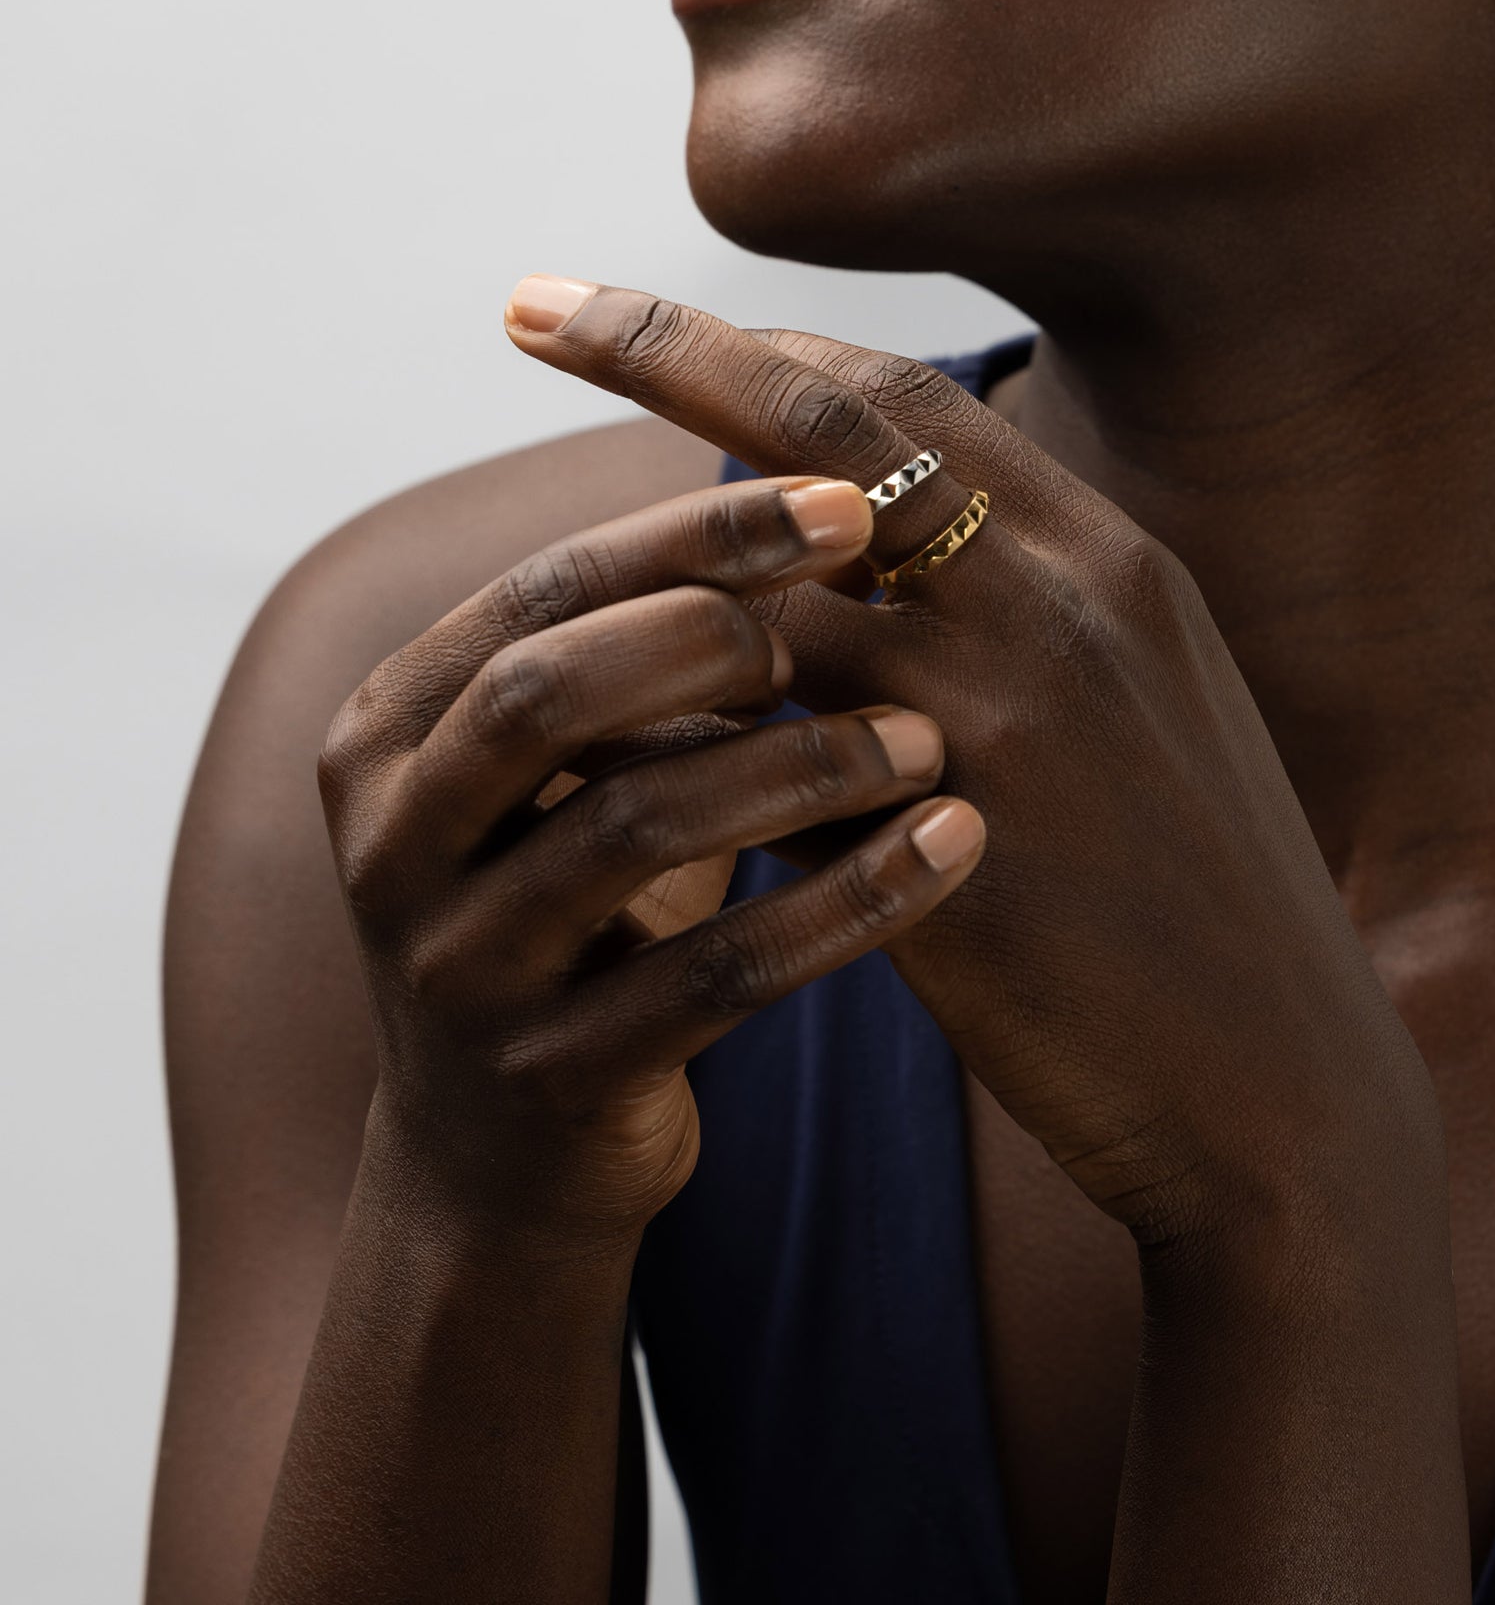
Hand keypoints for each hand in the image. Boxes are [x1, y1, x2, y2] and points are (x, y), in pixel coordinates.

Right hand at [318, 475, 986, 1250]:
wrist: (507, 1160)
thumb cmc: (573, 915)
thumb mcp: (567, 778)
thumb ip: (628, 654)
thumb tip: (803, 484)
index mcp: (392, 735)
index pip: (538, 594)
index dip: (691, 533)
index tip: (842, 496)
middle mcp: (395, 843)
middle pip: (547, 691)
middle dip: (718, 624)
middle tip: (867, 598)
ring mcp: (461, 971)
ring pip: (633, 829)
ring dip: (800, 763)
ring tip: (928, 737)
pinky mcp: (555, 1079)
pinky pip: (718, 975)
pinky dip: (846, 902)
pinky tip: (950, 848)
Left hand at [505, 279, 1439, 1257]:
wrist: (1282, 1094)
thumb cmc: (1201, 907)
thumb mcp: (1134, 714)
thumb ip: (1013, 620)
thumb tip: (851, 567)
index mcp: (1110, 557)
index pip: (907, 402)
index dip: (762, 346)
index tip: (643, 311)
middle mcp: (1066, 598)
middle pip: (829, 429)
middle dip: (666, 349)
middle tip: (527, 304)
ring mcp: (1014, 715)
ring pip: (767, 600)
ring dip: (643, 584)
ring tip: (529, 587)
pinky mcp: (953, 846)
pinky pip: (760, 766)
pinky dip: (674, 748)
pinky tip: (593, 758)